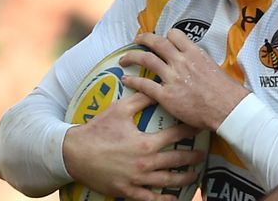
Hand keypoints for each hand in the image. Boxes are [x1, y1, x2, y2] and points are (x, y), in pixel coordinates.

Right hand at [62, 92, 205, 199]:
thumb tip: (157, 87)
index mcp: (146, 143)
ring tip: (195, 175)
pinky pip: (150, 198)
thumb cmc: (97, 130)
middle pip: (177, 161)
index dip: (190, 131)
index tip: (200, 127)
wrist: (73, 154)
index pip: (176, 136)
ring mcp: (137, 180)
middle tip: (204, 154)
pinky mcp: (127, 191)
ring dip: (184, 179)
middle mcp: (145, 163)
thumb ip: (141, 99)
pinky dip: (164, 199)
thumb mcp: (118, 110)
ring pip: (168, 181)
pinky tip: (174, 198)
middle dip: (193, 157)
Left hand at [120, 29, 250, 130]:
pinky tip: (126, 80)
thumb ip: (201, 62)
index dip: (166, 36)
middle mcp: (181, 61)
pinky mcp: (166, 95)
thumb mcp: (214, 67)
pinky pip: (144, 84)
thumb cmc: (226, 91)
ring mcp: (172, 77)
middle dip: (144, 39)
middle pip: (157, 43)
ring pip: (146, 59)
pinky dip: (133, 81)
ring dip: (132, 56)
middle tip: (138, 40)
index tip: (163, 40)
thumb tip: (197, 64)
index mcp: (194, 53)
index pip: (174, 35)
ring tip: (124, 59)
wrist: (227, 109)